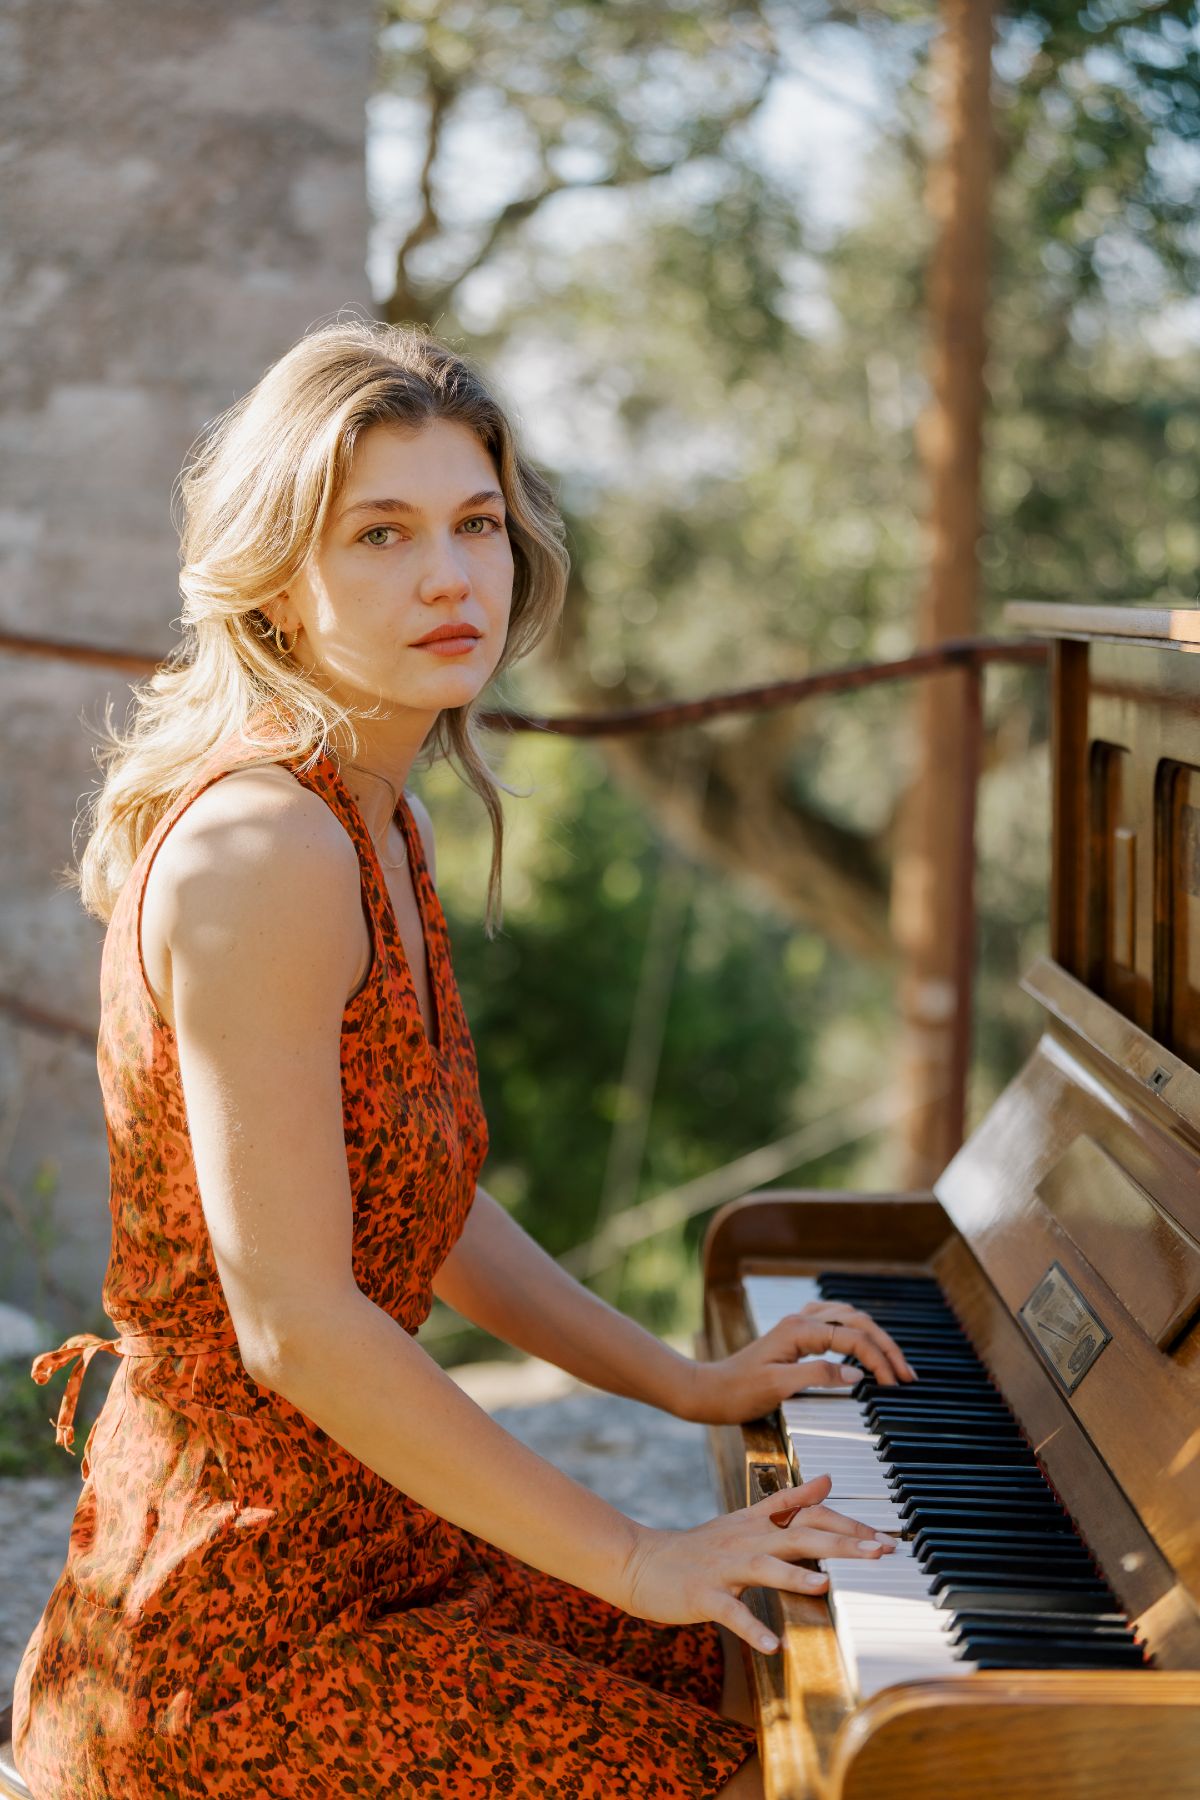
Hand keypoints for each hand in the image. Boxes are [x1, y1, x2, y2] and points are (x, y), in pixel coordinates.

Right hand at [618, 1472, 896, 1652]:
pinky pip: (730, 1613)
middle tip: (881, 1552)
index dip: (848, 1524)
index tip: (886, 1538)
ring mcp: (724, 1567)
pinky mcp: (703, 1595)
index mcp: (757, 1523)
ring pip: (764, 1568)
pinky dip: (751, 1629)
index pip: (809, 1515)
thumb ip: (787, 1501)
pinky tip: (772, 1646)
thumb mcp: (745, 1519)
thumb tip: (827, 1480)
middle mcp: (746, 1539)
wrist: (641, 1561)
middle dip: (842, 1543)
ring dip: (795, 1576)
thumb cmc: (700, 1548)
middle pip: (799, 1535)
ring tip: (826, 1584)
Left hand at [680, 1302, 915, 1424]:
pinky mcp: (796, 1334)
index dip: (879, 1360)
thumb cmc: (740, 1391)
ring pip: (849, 1318)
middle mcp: (801, 1320)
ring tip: (895, 1363)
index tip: (895, 1384)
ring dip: (875, 1337)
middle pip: (857, 1322)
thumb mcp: (778, 1387)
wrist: (712, 1390)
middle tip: (907, 1374)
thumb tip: (856, 1373)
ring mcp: (799, 1324)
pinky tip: (866, 1345)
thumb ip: (818, 1376)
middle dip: (886, 1346)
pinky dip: (858, 1332)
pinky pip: (836, 1322)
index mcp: (799, 1330)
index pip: (853, 1338)